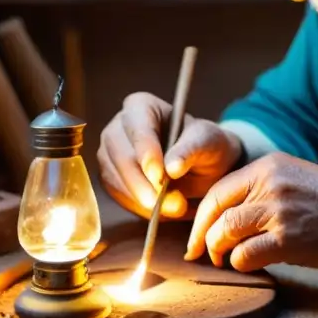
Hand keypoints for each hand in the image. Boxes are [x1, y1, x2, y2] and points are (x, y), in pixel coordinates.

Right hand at [97, 91, 243, 219]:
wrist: (203, 164)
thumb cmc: (206, 144)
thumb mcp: (207, 142)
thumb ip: (191, 150)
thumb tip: (171, 168)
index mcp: (141, 106)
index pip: (137, 127)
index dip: (146, 152)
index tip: (159, 176)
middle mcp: (118, 126)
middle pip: (120, 155)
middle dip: (143, 183)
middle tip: (171, 203)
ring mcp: (110, 152)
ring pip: (114, 178)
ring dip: (142, 199)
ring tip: (174, 208)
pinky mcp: (110, 177)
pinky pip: (117, 195)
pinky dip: (138, 207)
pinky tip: (160, 211)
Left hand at [185, 152, 317, 271]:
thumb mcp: (289, 179)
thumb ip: (257, 189)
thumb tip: (219, 215)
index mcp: (267, 166)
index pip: (218, 191)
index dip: (201, 217)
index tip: (197, 234)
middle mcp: (269, 185)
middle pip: (216, 213)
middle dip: (202, 238)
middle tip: (203, 253)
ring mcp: (277, 212)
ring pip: (224, 234)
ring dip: (219, 252)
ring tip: (226, 259)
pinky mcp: (286, 239)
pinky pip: (245, 256)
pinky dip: (240, 264)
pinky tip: (249, 264)